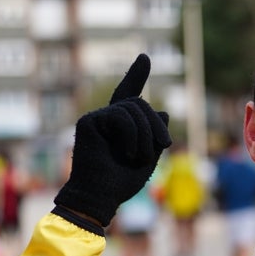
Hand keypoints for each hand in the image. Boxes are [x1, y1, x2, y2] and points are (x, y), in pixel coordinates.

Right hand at [54, 54, 171, 226]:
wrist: (100, 197)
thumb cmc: (122, 183)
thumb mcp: (149, 157)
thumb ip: (155, 135)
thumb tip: (163, 110)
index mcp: (121, 126)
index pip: (129, 94)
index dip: (136, 75)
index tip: (145, 58)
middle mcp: (108, 118)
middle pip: (140, 103)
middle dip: (156, 124)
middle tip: (165, 144)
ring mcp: (97, 118)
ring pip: (133, 108)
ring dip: (146, 133)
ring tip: (140, 157)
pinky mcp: (89, 121)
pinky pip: (121, 115)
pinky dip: (132, 134)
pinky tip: (129, 152)